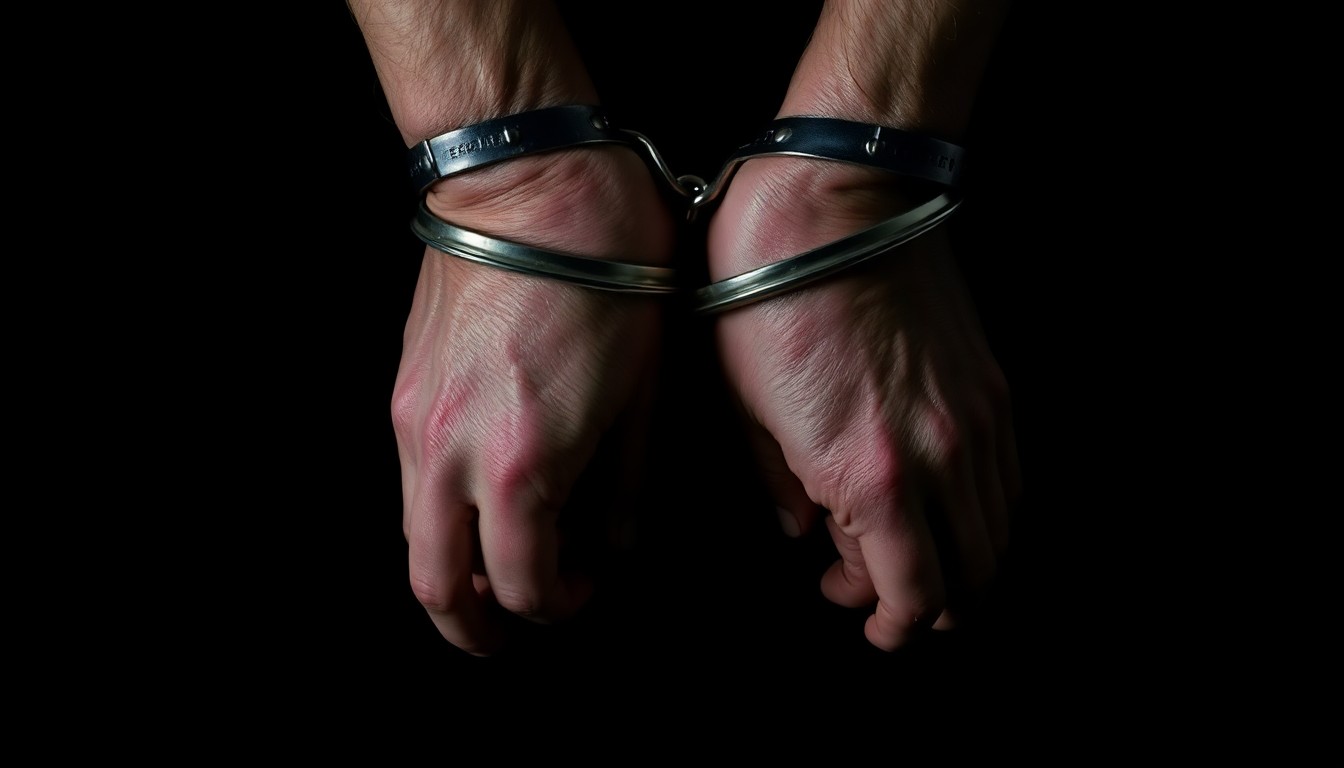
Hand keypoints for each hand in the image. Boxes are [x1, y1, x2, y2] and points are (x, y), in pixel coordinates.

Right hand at [392, 147, 673, 653]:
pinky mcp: (403, 388)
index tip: (586, 589)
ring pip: (411, 538)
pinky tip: (477, 501)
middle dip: (474, 627)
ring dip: (449, 572)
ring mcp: (415, 420)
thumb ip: (622, 490)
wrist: (530, 180)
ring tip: (493, 576)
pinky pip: (409, 481)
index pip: (525, 585)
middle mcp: (451, 454)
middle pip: (437, 586)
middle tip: (509, 631)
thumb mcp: (643, 393)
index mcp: (523, 465)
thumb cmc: (609, 275)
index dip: (559, 605)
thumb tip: (612, 547)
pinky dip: (437, 515)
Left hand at [707, 157, 1020, 649]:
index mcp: (870, 475)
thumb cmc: (766, 291)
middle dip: (928, 604)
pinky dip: (984, 509)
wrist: (836, 192)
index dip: (894, 624)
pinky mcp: (991, 383)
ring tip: (910, 550)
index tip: (869, 623)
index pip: (911, 592)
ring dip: (961, 561)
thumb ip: (783, 483)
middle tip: (878, 592)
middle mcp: (941, 459)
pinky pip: (1008, 476)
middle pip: (971, 577)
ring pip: (999, 531)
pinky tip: (945, 498)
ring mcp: (976, 419)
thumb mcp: (745, 403)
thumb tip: (807, 527)